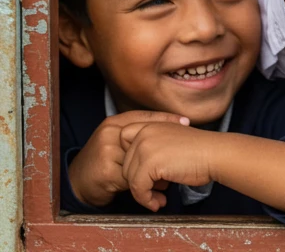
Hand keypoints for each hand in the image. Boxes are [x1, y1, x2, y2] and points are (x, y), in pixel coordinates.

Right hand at [67, 110, 188, 207]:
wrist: (76, 183)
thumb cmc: (102, 161)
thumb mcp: (116, 141)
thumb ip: (136, 134)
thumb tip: (168, 133)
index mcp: (114, 123)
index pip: (145, 116)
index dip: (167, 118)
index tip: (186, 122)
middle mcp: (110, 133)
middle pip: (146, 136)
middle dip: (165, 146)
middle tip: (182, 152)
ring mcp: (107, 151)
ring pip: (141, 160)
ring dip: (157, 172)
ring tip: (169, 181)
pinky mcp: (107, 171)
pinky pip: (133, 178)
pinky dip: (145, 185)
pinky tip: (154, 192)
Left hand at [120, 122, 216, 211]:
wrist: (215, 153)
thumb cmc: (199, 150)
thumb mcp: (172, 138)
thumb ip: (154, 145)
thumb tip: (137, 166)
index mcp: (151, 124)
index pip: (124, 138)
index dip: (130, 156)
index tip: (145, 171)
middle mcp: (145, 132)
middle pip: (125, 163)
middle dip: (137, 179)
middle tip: (156, 189)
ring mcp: (146, 146)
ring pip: (129, 178)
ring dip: (142, 193)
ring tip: (157, 198)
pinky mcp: (149, 163)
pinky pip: (138, 188)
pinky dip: (146, 200)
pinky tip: (159, 203)